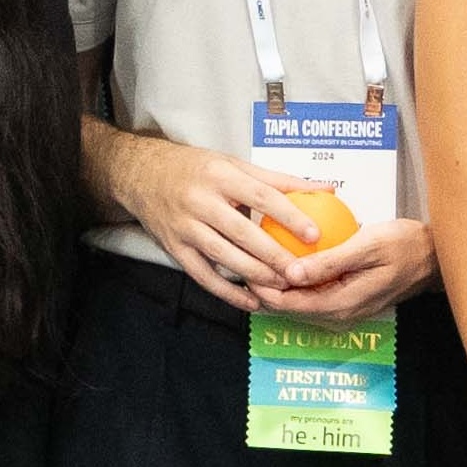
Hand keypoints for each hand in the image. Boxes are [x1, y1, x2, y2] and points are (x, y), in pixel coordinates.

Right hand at [116, 144, 318, 309]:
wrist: (141, 175)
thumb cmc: (195, 169)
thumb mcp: (233, 164)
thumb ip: (278, 179)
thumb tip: (325, 188)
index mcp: (220, 175)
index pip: (261, 196)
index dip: (289, 216)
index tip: (314, 235)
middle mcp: (200, 201)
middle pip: (242, 232)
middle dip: (274, 255)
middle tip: (300, 272)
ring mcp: (184, 226)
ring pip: (223, 256)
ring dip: (254, 274)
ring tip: (282, 287)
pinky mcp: (174, 248)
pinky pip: (203, 276)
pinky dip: (228, 292)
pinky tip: (251, 301)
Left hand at [258, 217, 440, 323]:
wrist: (435, 259)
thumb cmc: (405, 246)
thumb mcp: (367, 246)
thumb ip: (329, 262)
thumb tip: (291, 273)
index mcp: (342, 304)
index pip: (289, 305)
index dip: (262, 288)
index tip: (245, 265)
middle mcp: (340, 315)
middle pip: (289, 308)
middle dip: (264, 288)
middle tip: (245, 259)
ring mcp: (344, 310)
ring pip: (299, 303)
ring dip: (279, 286)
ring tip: (259, 259)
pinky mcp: (347, 301)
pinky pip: (314, 295)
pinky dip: (298, 281)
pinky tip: (288, 260)